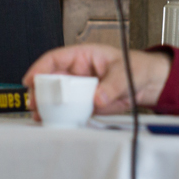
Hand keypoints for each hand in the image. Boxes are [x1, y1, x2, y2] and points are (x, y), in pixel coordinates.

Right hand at [22, 44, 171, 119]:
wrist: (147, 84)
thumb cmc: (136, 67)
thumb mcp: (124, 72)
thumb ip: (111, 85)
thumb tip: (98, 96)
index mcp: (84, 56)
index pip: (56, 58)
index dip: (40, 67)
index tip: (30, 78)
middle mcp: (78, 72)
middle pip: (51, 79)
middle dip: (39, 90)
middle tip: (34, 102)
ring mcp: (80, 89)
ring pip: (57, 96)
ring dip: (47, 105)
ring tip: (40, 115)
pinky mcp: (86, 104)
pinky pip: (69, 110)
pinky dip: (61, 116)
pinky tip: (54, 122)